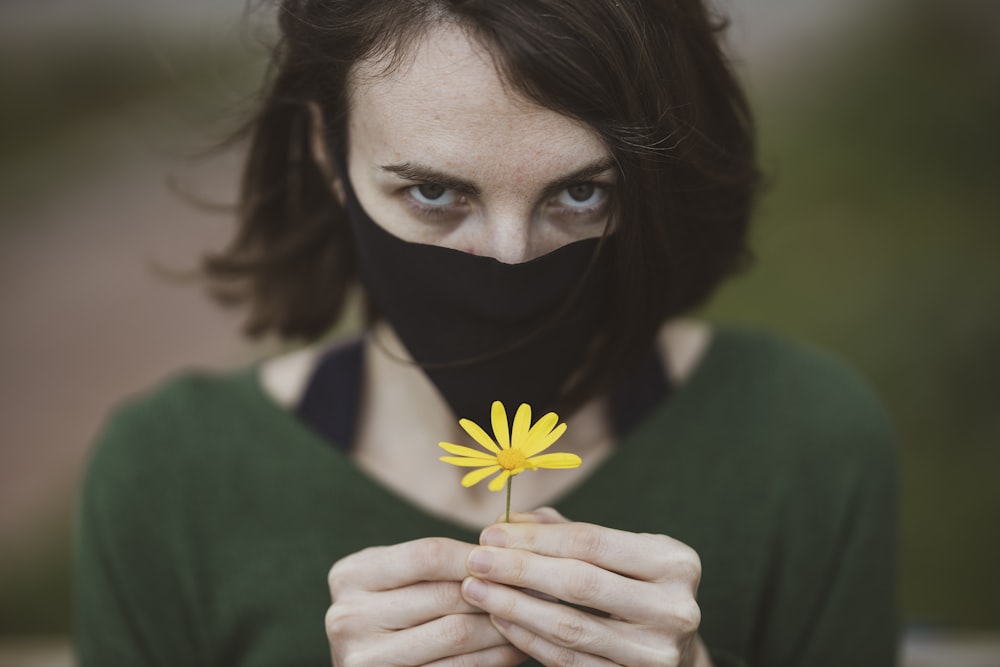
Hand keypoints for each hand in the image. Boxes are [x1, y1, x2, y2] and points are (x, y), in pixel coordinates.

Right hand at [326, 537, 527, 665]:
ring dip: (503, 623)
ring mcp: (367, 657)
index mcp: (350, 576)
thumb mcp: (393, 574)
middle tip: (536, 584)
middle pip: (446, 595)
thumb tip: (503, 545)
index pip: (427, 555)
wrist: (366, 662)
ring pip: (457, 633)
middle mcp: (349, 616)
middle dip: (498, 588)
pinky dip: (493, 656)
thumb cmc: (390, 607)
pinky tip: (515, 646)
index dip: (475, 555)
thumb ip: (433, 557)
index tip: (513, 555)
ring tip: (532, 612)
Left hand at [460, 509, 712, 666]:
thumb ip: (562, 532)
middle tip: (475, 560)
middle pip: (579, 583)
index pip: (591, 542)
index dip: (535, 538)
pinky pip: (568, 661)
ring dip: (514, 606)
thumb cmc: (632, 584)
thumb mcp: (613, 550)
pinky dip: (528, 639)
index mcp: (675, 561)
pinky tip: (500, 620)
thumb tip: (507, 519)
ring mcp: (657, 653)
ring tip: (477, 590)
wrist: (670, 647)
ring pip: (569, 627)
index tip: (490, 533)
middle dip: (518, 569)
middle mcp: (675, 609)